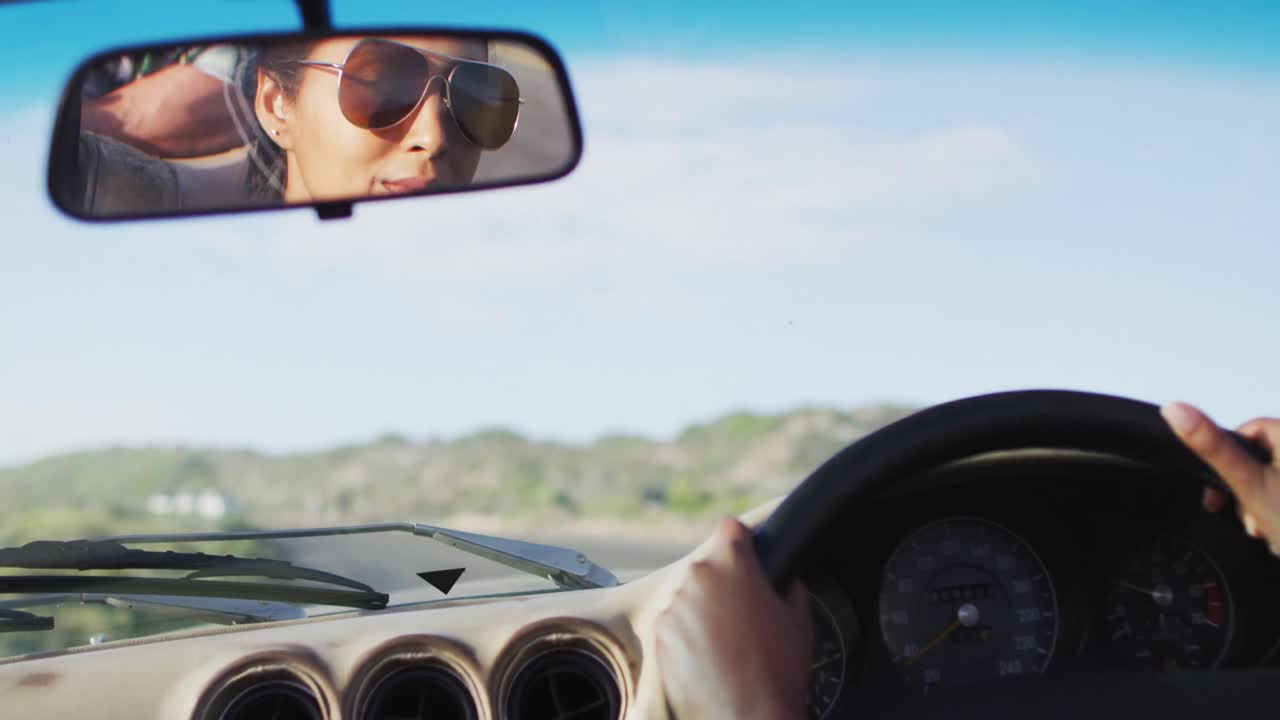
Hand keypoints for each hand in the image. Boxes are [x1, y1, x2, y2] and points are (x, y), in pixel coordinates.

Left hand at [654, 517, 814, 719]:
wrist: (746, 715)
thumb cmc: (778, 669)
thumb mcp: (798, 619)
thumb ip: (788, 587)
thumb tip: (785, 583)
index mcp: (732, 562)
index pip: (731, 528)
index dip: (742, 542)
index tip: (747, 556)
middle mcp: (697, 576)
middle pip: (708, 564)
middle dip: (723, 581)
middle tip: (743, 611)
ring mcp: (674, 605)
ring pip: (690, 593)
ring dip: (703, 607)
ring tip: (727, 639)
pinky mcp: (660, 633)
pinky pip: (675, 621)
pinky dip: (687, 632)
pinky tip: (709, 654)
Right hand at [1161, 402, 1279, 552]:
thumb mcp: (1249, 484)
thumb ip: (1212, 447)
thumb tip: (1175, 408)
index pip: (1249, 431)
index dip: (1230, 459)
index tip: (1225, 486)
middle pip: (1264, 457)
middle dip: (1249, 489)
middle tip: (1249, 516)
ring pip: (1277, 479)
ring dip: (1266, 505)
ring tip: (1269, 530)